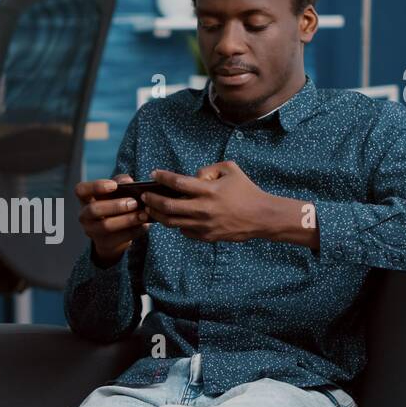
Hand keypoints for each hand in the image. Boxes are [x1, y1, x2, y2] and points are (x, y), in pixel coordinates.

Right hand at [75, 173, 149, 264]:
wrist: (113, 234)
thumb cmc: (113, 205)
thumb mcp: (115, 192)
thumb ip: (120, 182)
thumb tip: (127, 181)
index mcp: (85, 199)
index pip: (81, 190)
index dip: (96, 186)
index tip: (114, 186)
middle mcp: (85, 215)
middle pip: (94, 209)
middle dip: (115, 206)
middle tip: (134, 203)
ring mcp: (93, 231)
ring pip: (106, 226)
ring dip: (127, 220)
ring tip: (143, 215)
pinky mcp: (105, 243)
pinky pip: (120, 237)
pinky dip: (135, 230)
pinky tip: (145, 225)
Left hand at [140, 162, 313, 245]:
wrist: (261, 217)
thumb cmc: (246, 190)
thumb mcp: (230, 169)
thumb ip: (208, 169)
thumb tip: (192, 177)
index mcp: (209, 190)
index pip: (178, 183)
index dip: (163, 177)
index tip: (153, 174)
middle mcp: (203, 209)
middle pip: (168, 206)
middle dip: (152, 200)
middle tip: (144, 196)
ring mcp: (204, 225)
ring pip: (172, 222)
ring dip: (158, 215)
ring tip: (150, 209)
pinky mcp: (207, 236)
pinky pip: (184, 231)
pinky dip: (176, 224)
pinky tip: (172, 218)